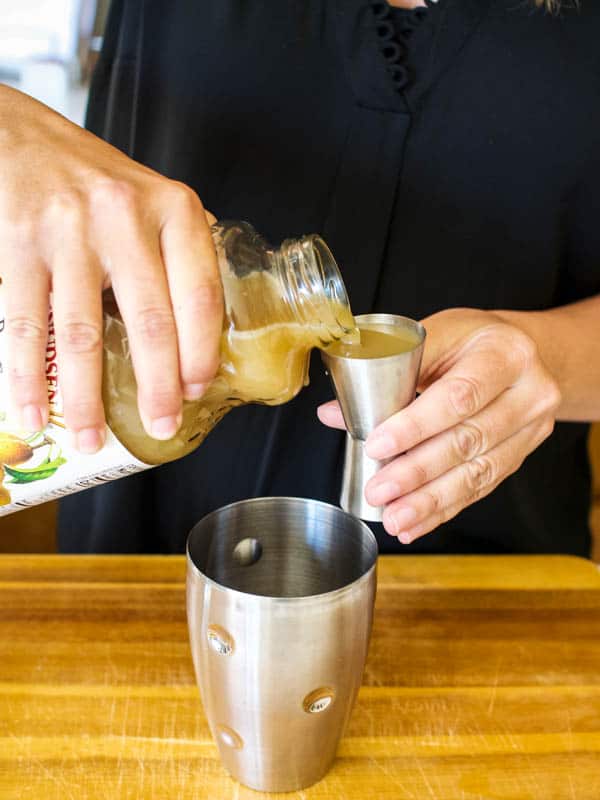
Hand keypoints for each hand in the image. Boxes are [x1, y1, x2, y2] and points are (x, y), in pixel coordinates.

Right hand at [0, 85, 222, 451]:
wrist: (17, 134)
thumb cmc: (92, 178)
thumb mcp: (152, 200)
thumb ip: (177, 256)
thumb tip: (202, 334)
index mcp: (172, 210)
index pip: (201, 293)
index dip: (201, 350)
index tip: (196, 389)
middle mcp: (125, 216)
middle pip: (150, 320)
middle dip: (156, 386)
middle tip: (160, 427)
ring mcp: (68, 230)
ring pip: (81, 333)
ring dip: (85, 398)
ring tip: (90, 438)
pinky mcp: (19, 243)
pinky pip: (26, 325)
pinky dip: (28, 377)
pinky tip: (33, 411)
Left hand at [318, 308, 560, 542]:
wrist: (522, 352)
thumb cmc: (471, 340)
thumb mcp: (437, 337)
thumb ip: (388, 373)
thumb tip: (333, 414)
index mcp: (506, 353)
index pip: (458, 397)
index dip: (415, 426)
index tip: (377, 445)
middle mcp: (529, 393)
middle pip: (468, 441)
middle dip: (417, 472)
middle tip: (379, 490)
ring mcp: (531, 429)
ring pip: (476, 473)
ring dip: (429, 500)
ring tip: (394, 517)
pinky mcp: (521, 456)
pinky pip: (480, 488)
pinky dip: (444, 509)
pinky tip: (416, 523)